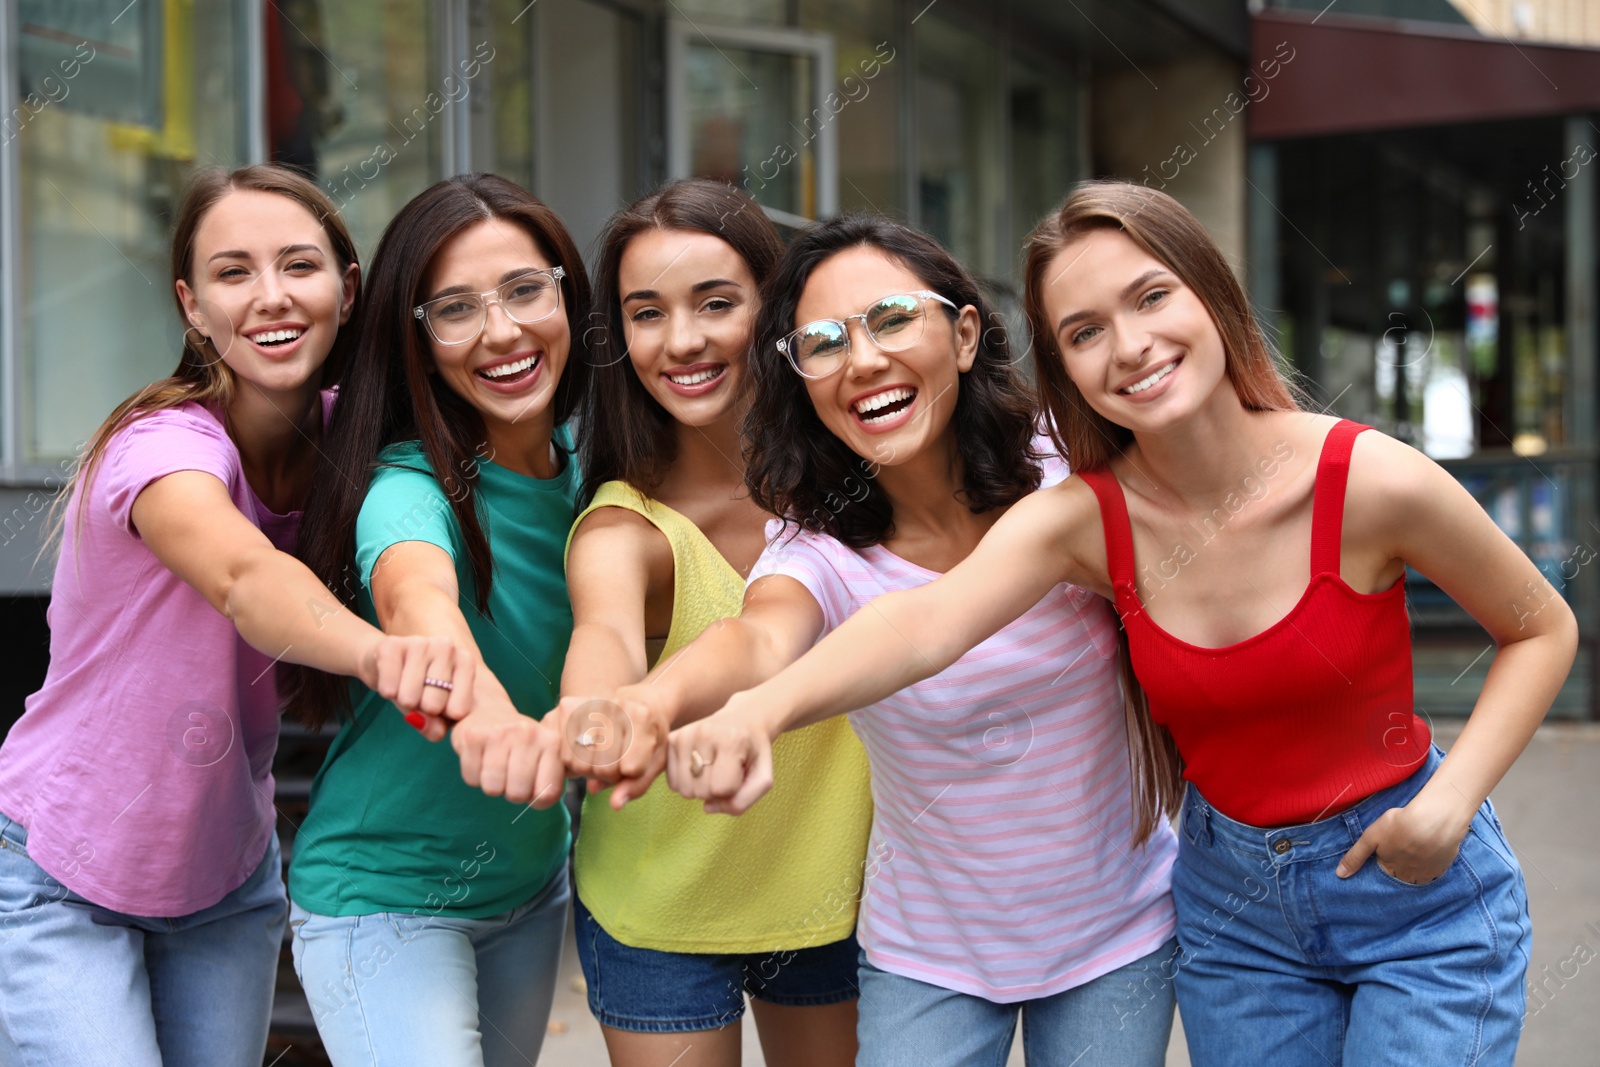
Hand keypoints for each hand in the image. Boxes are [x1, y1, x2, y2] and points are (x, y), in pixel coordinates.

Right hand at [358, 634, 473, 737]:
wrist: (384, 663)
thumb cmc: (418, 688)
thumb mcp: (433, 710)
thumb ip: (438, 724)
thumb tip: (437, 732)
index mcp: (465, 661)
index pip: (459, 709)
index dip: (443, 718)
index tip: (440, 707)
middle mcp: (446, 646)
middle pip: (434, 704)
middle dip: (421, 709)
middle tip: (417, 694)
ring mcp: (419, 643)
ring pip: (410, 698)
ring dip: (402, 700)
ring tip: (403, 686)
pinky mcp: (391, 645)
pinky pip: (389, 688)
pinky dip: (387, 692)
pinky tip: (390, 679)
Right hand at [450, 685, 565, 808]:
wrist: (488, 711)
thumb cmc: (519, 744)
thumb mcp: (543, 757)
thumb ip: (549, 783)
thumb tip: (540, 801)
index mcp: (551, 742)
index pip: (547, 794)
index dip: (536, 800)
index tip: (531, 788)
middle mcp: (528, 734)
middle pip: (517, 794)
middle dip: (511, 793)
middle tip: (510, 775)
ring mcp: (500, 733)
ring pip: (492, 789)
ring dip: (491, 785)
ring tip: (495, 767)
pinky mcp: (473, 736)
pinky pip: (471, 779)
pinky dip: (473, 776)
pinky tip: (480, 759)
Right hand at [547, 688, 669, 809]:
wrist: (638, 702)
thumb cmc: (649, 735)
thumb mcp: (656, 760)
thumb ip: (638, 785)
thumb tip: (615, 805)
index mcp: (642, 717)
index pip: (629, 769)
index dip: (630, 774)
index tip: (633, 764)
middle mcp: (615, 706)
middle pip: (602, 767)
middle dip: (609, 773)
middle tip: (615, 762)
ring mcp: (589, 704)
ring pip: (580, 763)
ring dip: (590, 769)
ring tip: (601, 757)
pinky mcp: (568, 706)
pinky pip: (563, 753)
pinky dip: (574, 760)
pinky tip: (585, 751)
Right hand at [666, 693, 775, 814]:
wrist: (742, 720)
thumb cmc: (752, 752)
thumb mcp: (762, 776)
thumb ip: (744, 800)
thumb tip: (708, 807)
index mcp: (731, 740)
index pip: (722, 788)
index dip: (733, 789)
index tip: (738, 772)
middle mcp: (704, 733)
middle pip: (701, 791)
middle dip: (716, 790)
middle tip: (725, 771)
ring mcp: (684, 735)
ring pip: (684, 790)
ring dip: (700, 788)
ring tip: (712, 769)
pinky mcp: (671, 739)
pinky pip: (672, 783)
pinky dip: (686, 782)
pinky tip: (698, 767)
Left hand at [1336, 792, 1472, 884]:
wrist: (1435, 820)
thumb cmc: (1400, 826)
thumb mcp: (1371, 838)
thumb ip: (1355, 856)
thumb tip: (1339, 875)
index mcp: (1392, 870)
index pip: (1385, 873)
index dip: (1384, 861)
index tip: (1386, 852)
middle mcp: (1411, 877)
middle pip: (1403, 876)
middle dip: (1400, 867)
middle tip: (1402, 849)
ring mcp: (1430, 872)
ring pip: (1420, 874)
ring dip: (1417, 866)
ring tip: (1416, 851)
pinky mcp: (1445, 864)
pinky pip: (1437, 868)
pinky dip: (1433, 862)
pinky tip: (1431, 850)